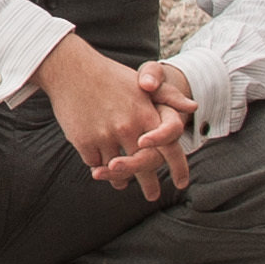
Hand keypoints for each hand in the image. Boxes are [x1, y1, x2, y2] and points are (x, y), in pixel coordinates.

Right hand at [33, 38, 192, 200]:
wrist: (71, 68)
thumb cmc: (109, 75)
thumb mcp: (142, 82)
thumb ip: (170, 96)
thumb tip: (193, 107)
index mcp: (145, 114)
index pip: (169, 149)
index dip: (178, 168)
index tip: (181, 183)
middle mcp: (128, 127)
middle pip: (144, 166)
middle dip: (149, 184)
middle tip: (152, 194)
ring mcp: (105, 136)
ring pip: (117, 169)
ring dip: (121, 179)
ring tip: (123, 184)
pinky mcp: (84, 141)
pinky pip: (96, 164)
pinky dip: (99, 167)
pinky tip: (102, 169)